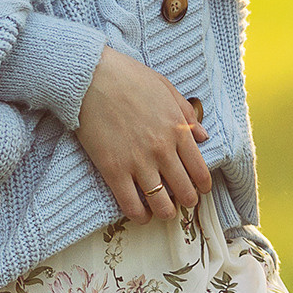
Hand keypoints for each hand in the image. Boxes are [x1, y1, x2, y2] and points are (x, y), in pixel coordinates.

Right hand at [75, 48, 211, 221]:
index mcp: (178, 130)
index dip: (202, 186)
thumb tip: (204, 135)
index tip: (198, 189)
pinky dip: (139, 216)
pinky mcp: (113, 170)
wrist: (89, 77)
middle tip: (180, 200)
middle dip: (186, 201)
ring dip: (166, 212)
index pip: (200, 172)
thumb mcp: (165, 88)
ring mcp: (137, 162)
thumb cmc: (127, 77)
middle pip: (185, 192)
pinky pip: (131, 205)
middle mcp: (162, 151)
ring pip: (162, 205)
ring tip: (162, 210)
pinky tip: (141, 214)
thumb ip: (187, 113)